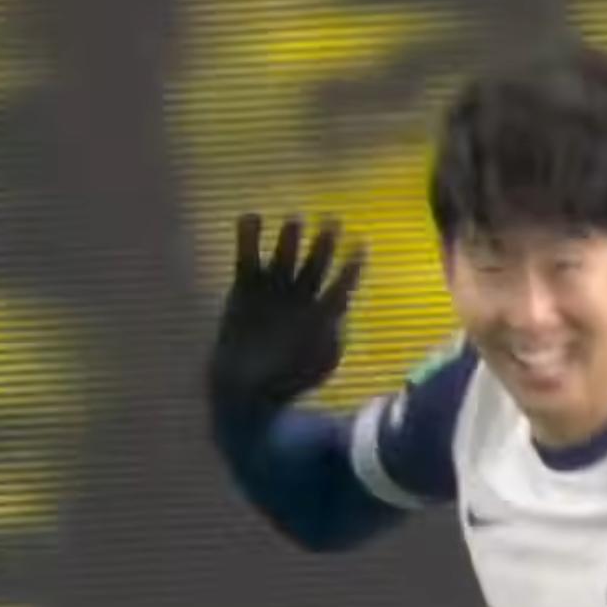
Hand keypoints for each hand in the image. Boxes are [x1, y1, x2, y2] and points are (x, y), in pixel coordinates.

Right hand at [207, 214, 364, 414]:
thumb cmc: (289, 379)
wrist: (247, 389)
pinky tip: (250, 217)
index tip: (360, 246)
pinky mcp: (245, 285)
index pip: (342, 284)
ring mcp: (275, 287)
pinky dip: (248, 237)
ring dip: (290, 238)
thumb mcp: (320, 363)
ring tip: (294, 220)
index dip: (350, 267)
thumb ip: (333, 337)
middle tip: (332, 222)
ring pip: (285, 255)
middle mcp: (303, 293)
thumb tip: (338, 313)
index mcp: (326, 310)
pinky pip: (247, 257)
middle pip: (316, 263)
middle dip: (323, 243)